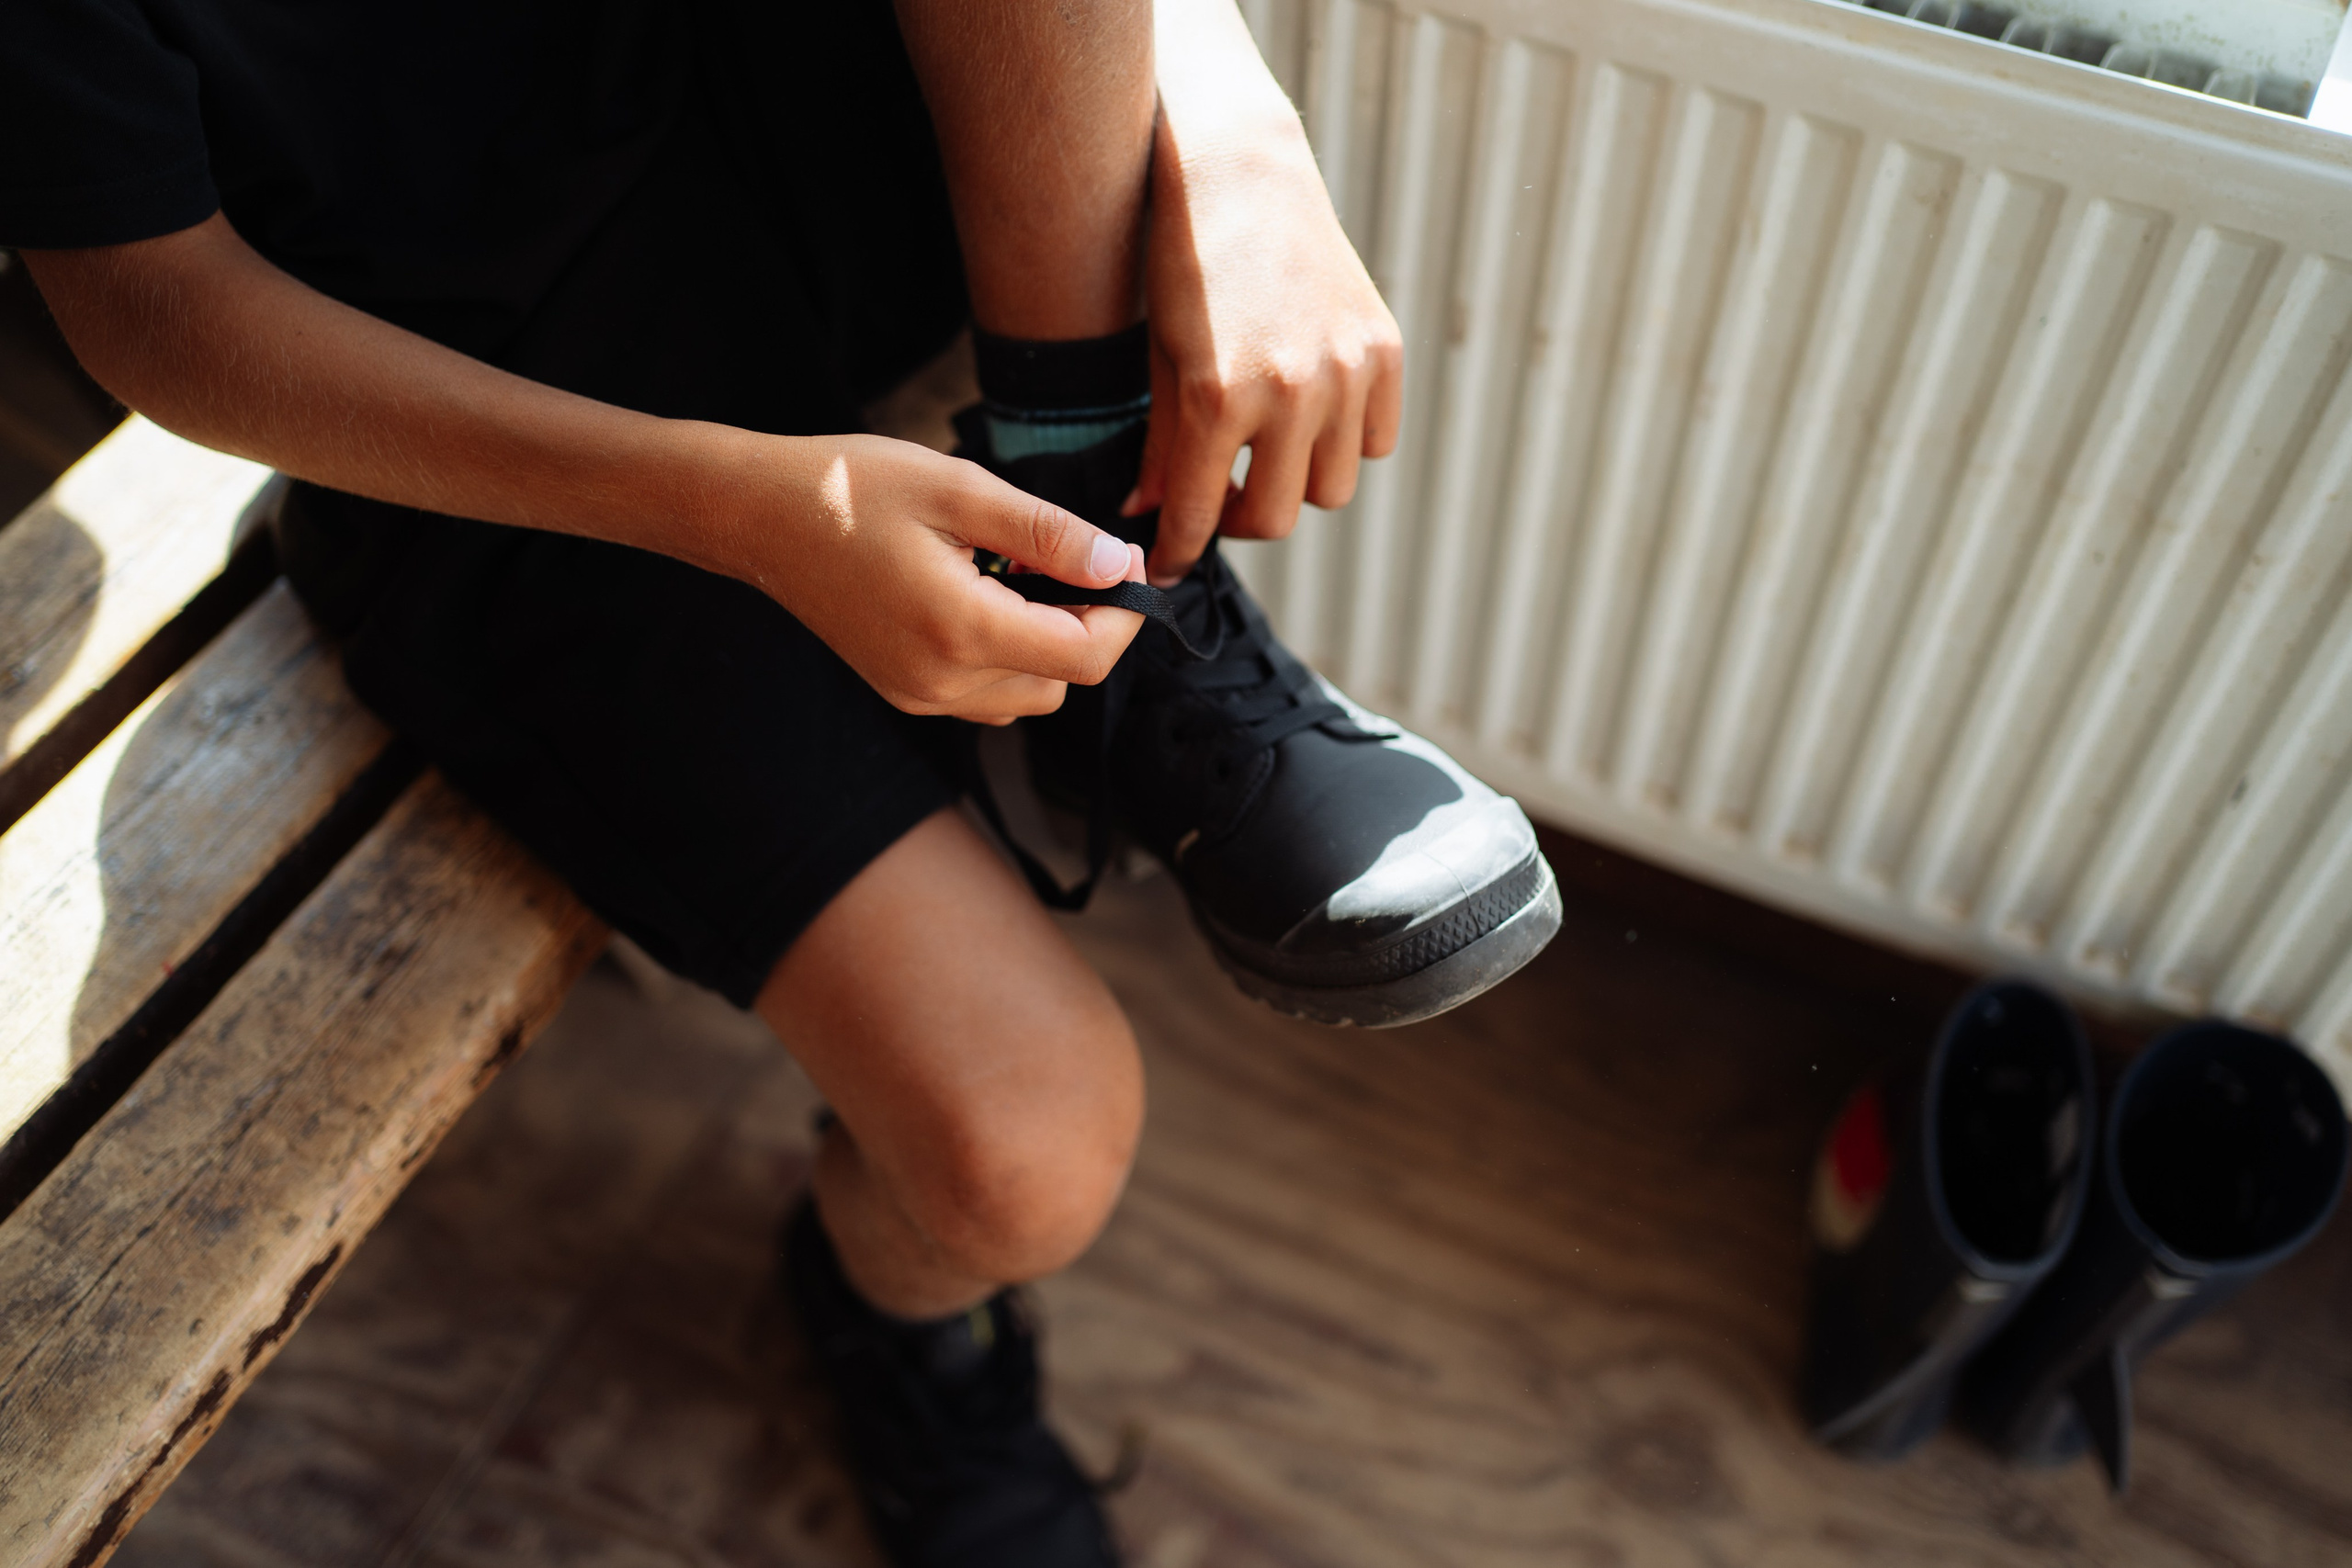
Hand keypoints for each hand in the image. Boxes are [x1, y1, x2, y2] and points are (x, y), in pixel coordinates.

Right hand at [749, 434, 1146, 724]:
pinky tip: (984, 598)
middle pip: (1064, 680)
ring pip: (1029, 694)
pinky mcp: (905, 692)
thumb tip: (1116, 564)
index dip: (1125, 613)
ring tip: (1017, 574)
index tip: (1125, 561)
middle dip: (1086, 623)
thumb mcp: (960, 489)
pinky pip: (988, 696)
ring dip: (1047, 643)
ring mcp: (919, 695)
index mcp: (960, 629)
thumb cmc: (851, 488)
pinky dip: (1008, 656)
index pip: (1085, 656)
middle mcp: (941, 682)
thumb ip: (1047, 533)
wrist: (759, 517)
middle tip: (1067, 556)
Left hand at [1131, 3, 1403, 582]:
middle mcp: (1293, 390)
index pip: (1201, 514)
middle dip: (1240, 520)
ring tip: (1265, 454)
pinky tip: (1311, 417)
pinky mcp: (1384, 350)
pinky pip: (1377, 442)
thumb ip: (1162, 447)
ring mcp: (1347, 371)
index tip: (1168, 569)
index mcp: (1221, 396)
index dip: (1180, 551)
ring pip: (1332, 488)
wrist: (1241, 175)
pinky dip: (1347, 444)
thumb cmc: (1185, 264)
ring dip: (1296, 484)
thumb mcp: (1162, 359)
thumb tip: (1150, 518)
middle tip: (1219, 501)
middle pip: (1278, 518)